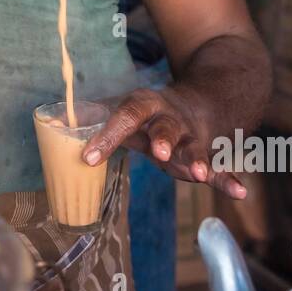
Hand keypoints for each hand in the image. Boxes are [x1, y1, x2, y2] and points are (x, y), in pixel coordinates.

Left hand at [82, 86, 245, 198]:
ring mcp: (193, 136)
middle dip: (164, 139)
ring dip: (199, 160)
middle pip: (167, 127)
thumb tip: (51, 125)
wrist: (205, 99)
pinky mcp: (210, 153)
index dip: (108, 135)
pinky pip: (222, 167)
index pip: (125, 115)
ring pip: (195, 147)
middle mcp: (171, 119)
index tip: (89, 156)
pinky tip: (240, 192)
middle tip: (160, 154)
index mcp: (146, 106)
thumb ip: (95, 120)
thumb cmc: (152, 114)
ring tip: (202, 175)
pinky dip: (229, 180)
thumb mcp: (125, 111)